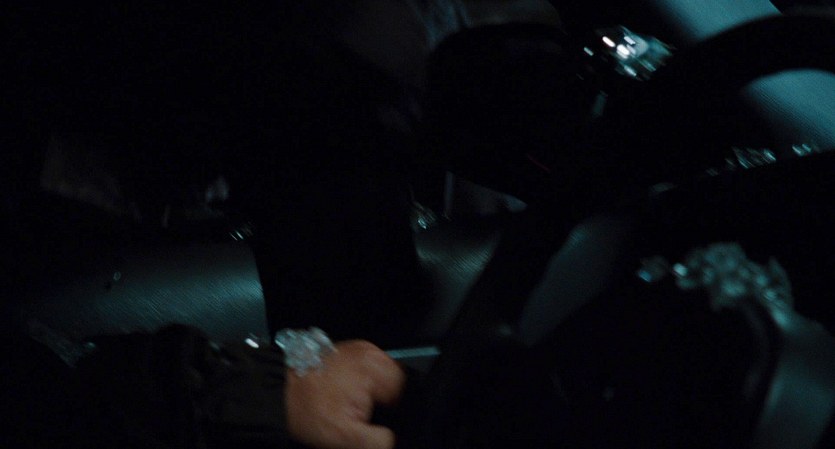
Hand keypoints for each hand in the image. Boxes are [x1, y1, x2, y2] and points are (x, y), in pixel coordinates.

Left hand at [285, 340, 405, 448]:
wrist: (278, 395)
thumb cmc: (307, 411)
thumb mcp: (346, 438)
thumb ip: (379, 441)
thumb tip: (394, 439)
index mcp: (374, 368)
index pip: (406, 393)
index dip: (395, 413)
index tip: (376, 421)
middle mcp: (369, 353)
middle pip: (396, 384)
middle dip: (384, 403)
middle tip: (360, 415)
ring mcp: (358, 350)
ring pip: (382, 379)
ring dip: (373, 395)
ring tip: (350, 405)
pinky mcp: (348, 353)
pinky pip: (367, 372)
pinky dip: (362, 386)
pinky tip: (346, 396)